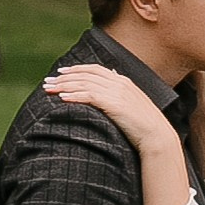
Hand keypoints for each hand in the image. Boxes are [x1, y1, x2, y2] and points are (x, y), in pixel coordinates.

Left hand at [42, 62, 171, 152]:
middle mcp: (119, 83)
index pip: (94, 69)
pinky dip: (74, 95)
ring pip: (84, 84)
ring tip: (49, 89)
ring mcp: (117, 92)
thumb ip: (119, 93)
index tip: (61, 72)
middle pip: (85, 75)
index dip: (76, 69)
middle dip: (64, 77)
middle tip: (47, 82)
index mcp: (123, 81)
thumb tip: (108, 82)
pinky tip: (62, 99)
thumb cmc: (144, 125)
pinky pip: (89, 96)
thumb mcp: (131, 105)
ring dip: (64, 86)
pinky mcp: (114, 104)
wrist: (157, 136)